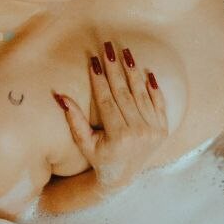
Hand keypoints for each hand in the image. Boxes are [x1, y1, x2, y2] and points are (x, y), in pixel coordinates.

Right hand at [52, 41, 169, 191]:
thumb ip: (74, 120)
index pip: (107, 101)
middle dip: (115, 68)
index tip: (93, 60)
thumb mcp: (84, 142)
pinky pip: (159, 104)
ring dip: (133, 72)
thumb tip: (60, 95)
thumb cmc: (100, 158)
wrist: (123, 176)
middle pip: (124, 94)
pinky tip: (148, 71)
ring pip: (142, 95)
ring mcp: (154, 131)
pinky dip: (154, 88)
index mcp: (119, 136)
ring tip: (126, 52)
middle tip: (109, 47)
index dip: (99, 80)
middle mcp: (139, 132)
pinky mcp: (163, 129)